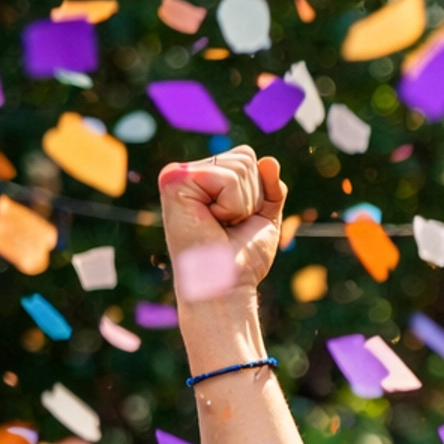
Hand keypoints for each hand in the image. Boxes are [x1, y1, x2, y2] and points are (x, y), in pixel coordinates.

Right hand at [158, 144, 285, 303]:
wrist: (226, 287)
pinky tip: (213, 222)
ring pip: (239, 168)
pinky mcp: (174, 181)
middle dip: (251, 198)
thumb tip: (269, 160)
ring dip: (241, 205)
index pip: (246, 157)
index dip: (257, 192)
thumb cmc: (242, 260)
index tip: (238, 221)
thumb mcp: (264, 218)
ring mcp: (176, 174)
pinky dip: (232, 206)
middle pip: (245, 158)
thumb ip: (270, 187)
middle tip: (229, 226)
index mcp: (204, 177)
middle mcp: (187, 172)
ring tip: (221, 226)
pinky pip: (227, 178)